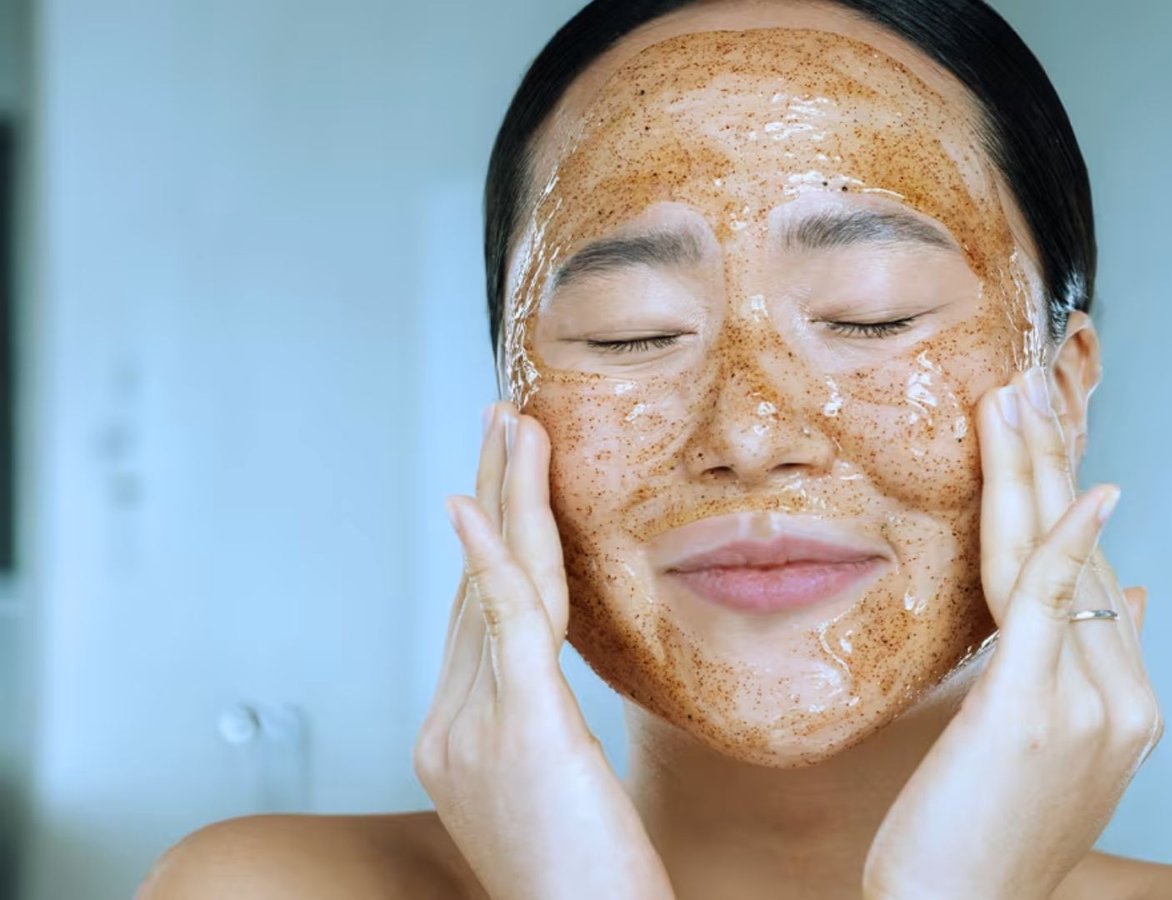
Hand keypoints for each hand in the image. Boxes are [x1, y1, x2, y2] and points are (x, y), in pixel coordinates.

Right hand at [414, 402, 673, 899]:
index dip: (492, 543)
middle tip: (502, 419)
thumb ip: (541, 735)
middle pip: (472, 587)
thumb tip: (549, 688)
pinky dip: (491, 557)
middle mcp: (448, 730)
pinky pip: (504, 625)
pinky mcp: (521, 734)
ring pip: (490, 588)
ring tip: (514, 425)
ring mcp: (473, 732)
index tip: (507, 481)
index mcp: (455, 743)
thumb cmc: (586, 890)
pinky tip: (479, 503)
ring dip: (502, 497)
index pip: (477, 619)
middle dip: (488, 497)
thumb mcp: (556, 800)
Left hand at [862, 369, 1161, 899]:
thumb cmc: (984, 844)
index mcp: (1129, 709)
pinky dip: (1064, 537)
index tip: (1045, 438)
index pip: (1096, 582)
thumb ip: (1097, 672)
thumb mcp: (1058, 757)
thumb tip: (1131, 591)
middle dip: (1054, 466)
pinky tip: (1073, 484)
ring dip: (1037, 471)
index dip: (1071, 505)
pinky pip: (1052, 603)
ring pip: (1060, 564)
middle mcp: (1124, 702)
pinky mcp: (1034, 709)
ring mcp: (1090, 707)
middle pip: (1086, 558)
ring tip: (1014, 399)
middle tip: (1027, 387)